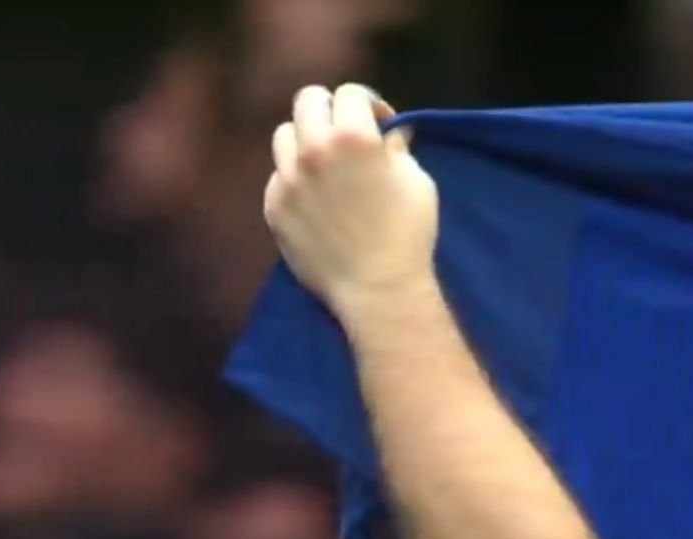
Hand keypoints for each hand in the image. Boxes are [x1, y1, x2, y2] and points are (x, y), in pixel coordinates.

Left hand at [265, 83, 439, 318]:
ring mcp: (287, 177)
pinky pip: (279, 176)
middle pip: (308, 101)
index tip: (380, 123)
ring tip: (325, 166)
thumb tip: (390, 132)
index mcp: (353, 136)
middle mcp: (313, 148)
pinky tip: (317, 200)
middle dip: (330, 109)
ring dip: (306, 141)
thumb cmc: (409, 235)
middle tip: (346, 133)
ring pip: (284, 135)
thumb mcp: (419, 183)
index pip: (350, 93)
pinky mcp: (274, 205)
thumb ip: (397, 149)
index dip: (369, 104)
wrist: (379, 290)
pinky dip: (296, 179)